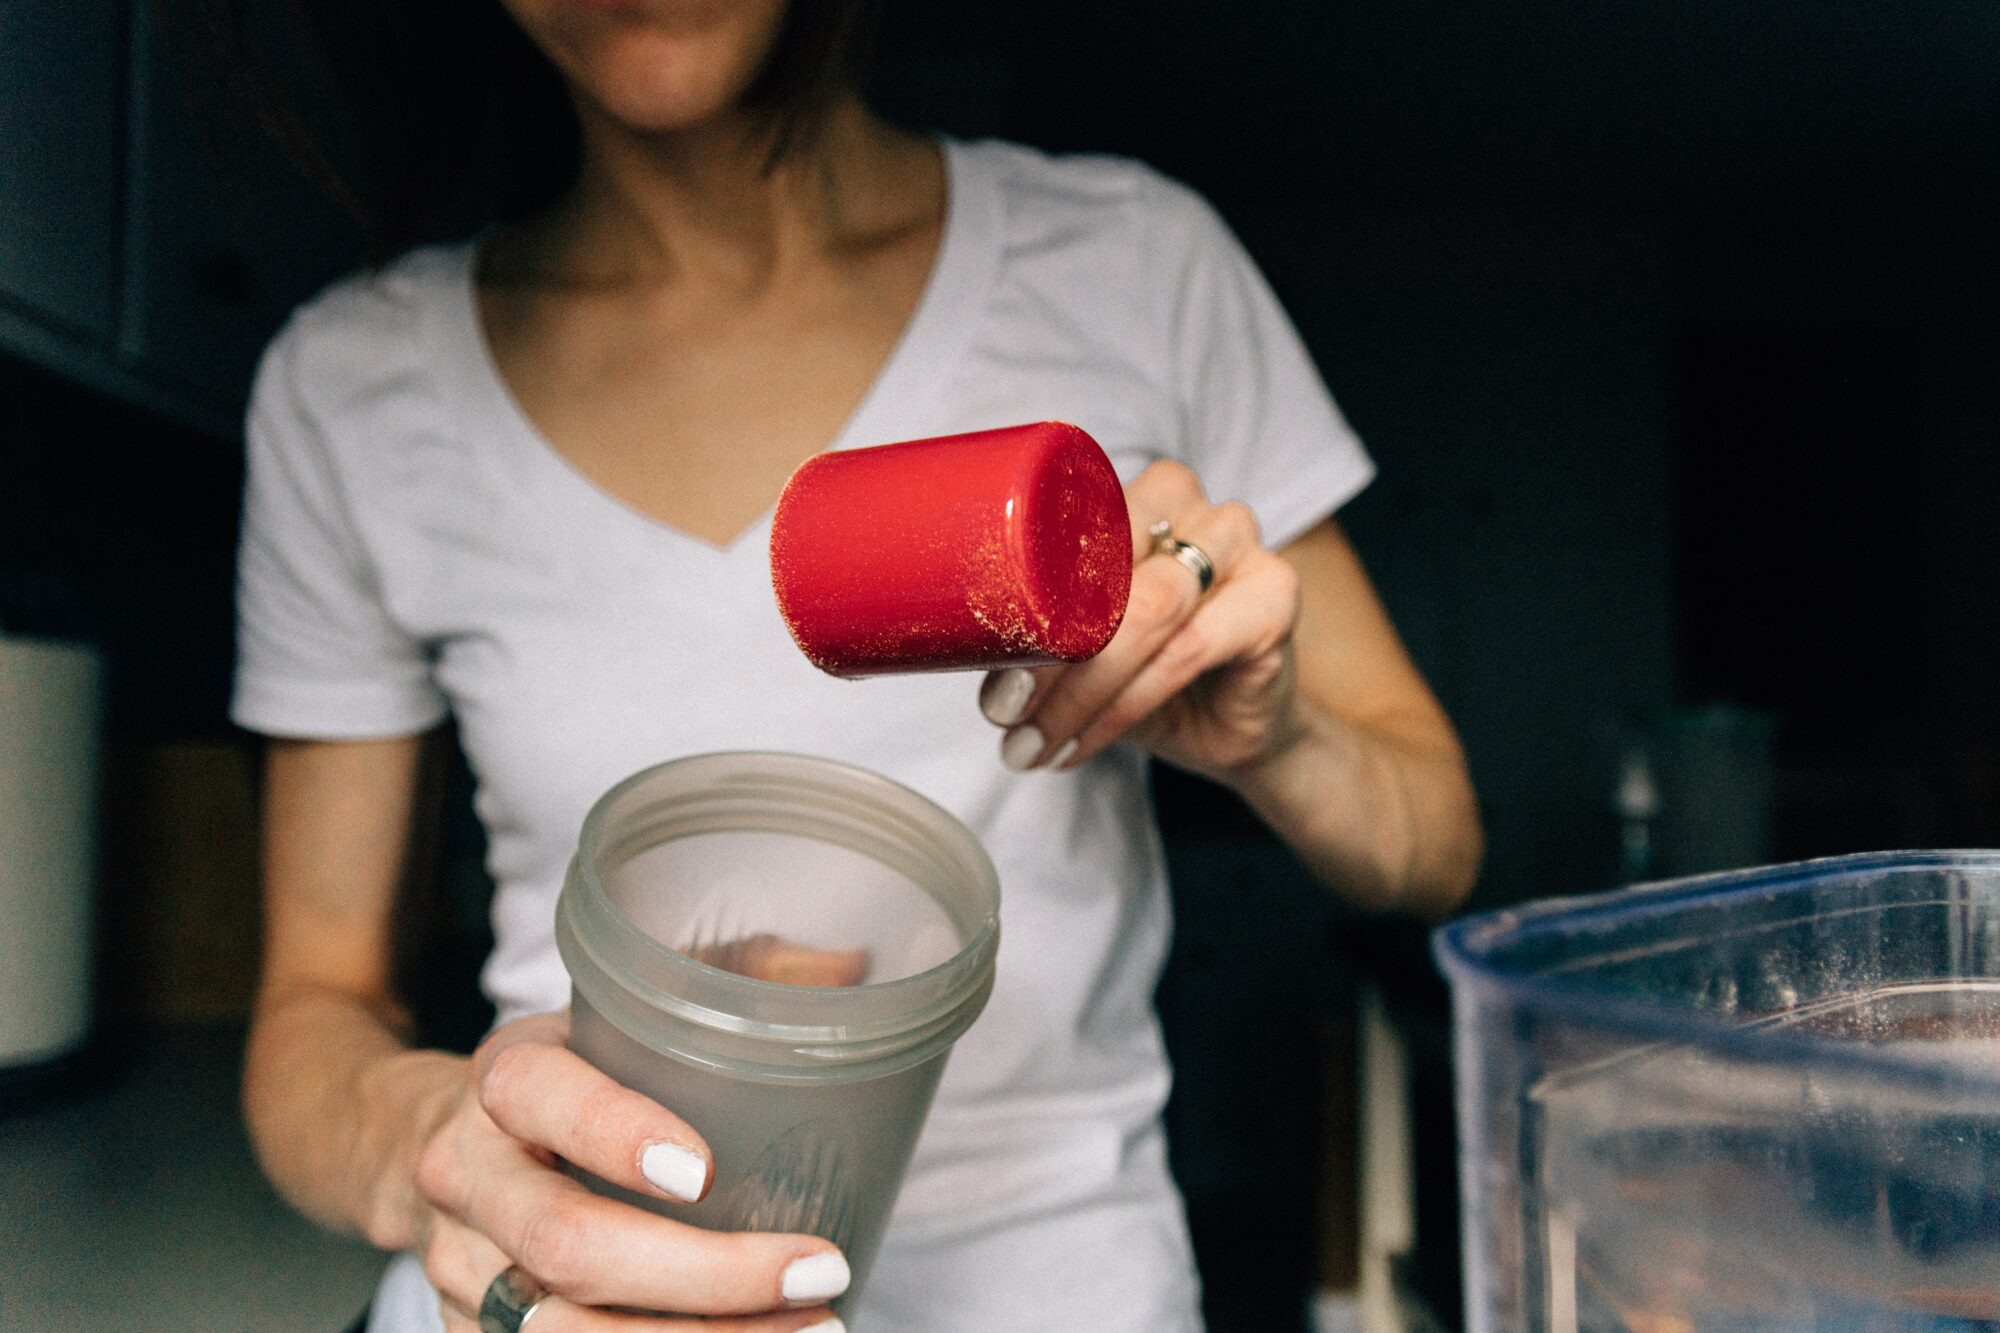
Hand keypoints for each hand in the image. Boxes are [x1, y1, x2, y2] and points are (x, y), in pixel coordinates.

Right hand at [411, 1011, 849, 1330]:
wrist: (435, 1146)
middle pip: (565, 1243)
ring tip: (815, 1327)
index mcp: (506, 1077)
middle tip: (819, 1270)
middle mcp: (469, 1176)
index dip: (616, 1134)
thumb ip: (729, 978)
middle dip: (703, 1276)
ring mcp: (463, 1267)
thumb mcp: (621, 1010)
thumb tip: (848, 962)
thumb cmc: (570, 1072)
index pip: (540, 1097)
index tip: (708, 1170)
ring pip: (562, 1331)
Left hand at [978, 460, 1303, 781]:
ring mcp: (1241, 546)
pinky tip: (1086, 742)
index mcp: (1135, 496)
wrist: (1230, 727)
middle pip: (1106, 571)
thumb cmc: (1144, 673)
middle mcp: (1191, 507)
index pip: (1066, 532)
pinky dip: (1126, 707)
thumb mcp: (1077, 649)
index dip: (1018, 610)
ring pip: (1147, 611)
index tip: (988, 685)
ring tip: (1037, 742)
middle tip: (1006, 718)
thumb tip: (960, 648)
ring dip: (1081, 691)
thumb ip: (1032, 634)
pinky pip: (1185, 652)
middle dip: (1047, 657)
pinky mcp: (1275, 597)